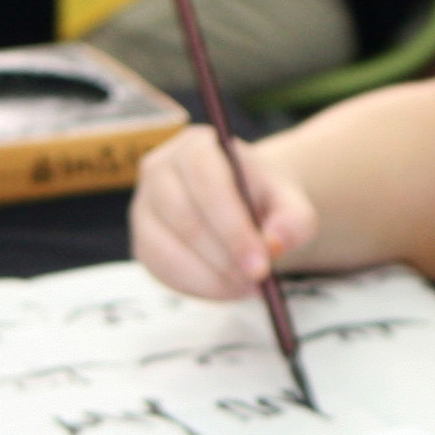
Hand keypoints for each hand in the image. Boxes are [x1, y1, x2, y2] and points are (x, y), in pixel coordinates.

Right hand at [131, 126, 318, 299]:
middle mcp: (160, 170)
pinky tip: (228, 288)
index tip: (260, 264)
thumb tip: (273, 246)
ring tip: (248, 286)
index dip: (232, 224)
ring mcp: (144, 207)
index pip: (205, 177)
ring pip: (166, 248)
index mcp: (197, 146)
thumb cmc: (266, 201)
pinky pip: (161, 271)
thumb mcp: (291, 205)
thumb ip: (292, 221)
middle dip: (223, 256)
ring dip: (210, 277)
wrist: (247, 209)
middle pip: (182, 215)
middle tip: (256, 281)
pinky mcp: (142, 242)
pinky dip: (197, 287)